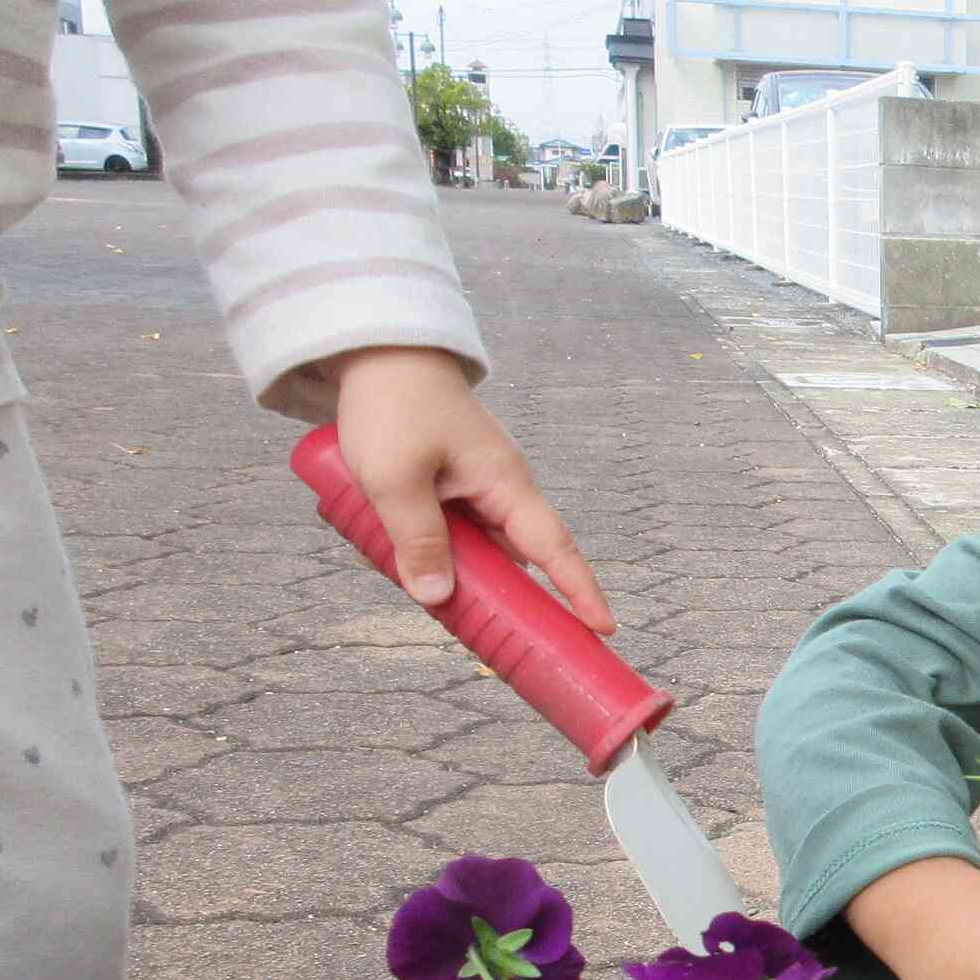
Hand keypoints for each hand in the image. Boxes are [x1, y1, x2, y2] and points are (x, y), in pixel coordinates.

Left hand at [328, 347, 613, 633]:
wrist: (376, 350)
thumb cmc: (394, 406)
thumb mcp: (396, 481)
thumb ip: (416, 540)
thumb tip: (436, 596)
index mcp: (505, 485)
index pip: (554, 549)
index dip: (580, 591)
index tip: (603, 629)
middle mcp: (499, 488)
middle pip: (507, 559)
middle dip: (483, 590)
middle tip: (459, 619)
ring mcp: (473, 483)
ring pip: (468, 544)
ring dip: (437, 559)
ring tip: (388, 553)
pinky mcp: (447, 478)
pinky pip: (444, 524)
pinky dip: (420, 537)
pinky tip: (379, 532)